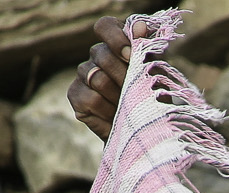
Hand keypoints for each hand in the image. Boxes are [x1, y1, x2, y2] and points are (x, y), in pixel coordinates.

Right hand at [67, 15, 144, 138]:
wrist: (139, 130)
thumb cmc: (149, 98)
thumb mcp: (153, 74)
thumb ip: (146, 49)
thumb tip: (140, 27)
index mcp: (115, 44)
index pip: (105, 26)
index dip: (115, 38)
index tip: (130, 55)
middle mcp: (96, 56)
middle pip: (103, 56)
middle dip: (123, 77)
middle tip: (135, 92)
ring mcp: (83, 75)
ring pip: (98, 79)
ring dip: (118, 97)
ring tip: (127, 106)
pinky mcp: (75, 95)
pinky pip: (91, 99)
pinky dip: (107, 111)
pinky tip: (114, 116)